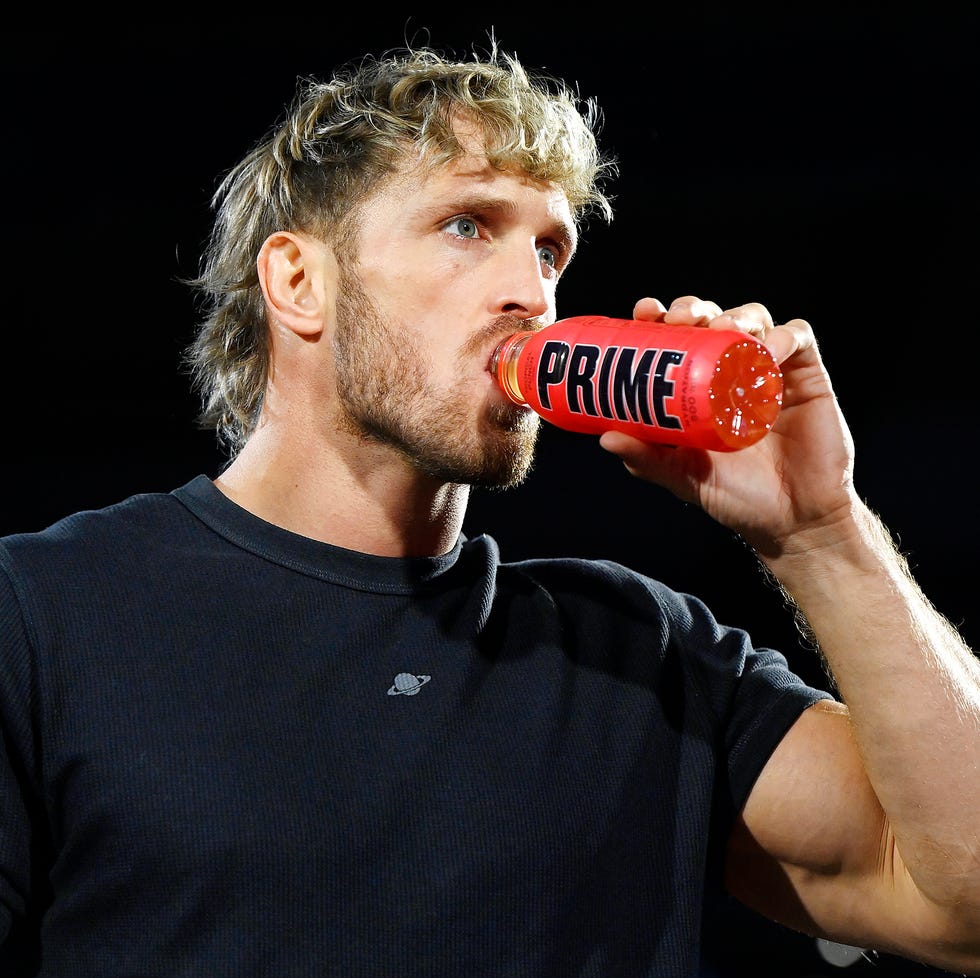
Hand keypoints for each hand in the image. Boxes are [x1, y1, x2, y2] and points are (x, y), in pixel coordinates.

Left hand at [599, 296, 856, 558]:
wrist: (792, 520)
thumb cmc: (735, 496)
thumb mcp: (682, 476)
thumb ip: (648, 458)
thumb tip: (605, 438)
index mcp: (697, 387)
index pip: (676, 339)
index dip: (659, 318)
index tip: (644, 312)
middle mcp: (731, 371)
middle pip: (711, 319)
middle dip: (693, 309)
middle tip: (680, 319)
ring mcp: (769, 370)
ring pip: (752, 319)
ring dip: (736, 315)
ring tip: (724, 329)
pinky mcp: (807, 376)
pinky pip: (797, 337)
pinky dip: (783, 334)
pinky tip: (768, 349)